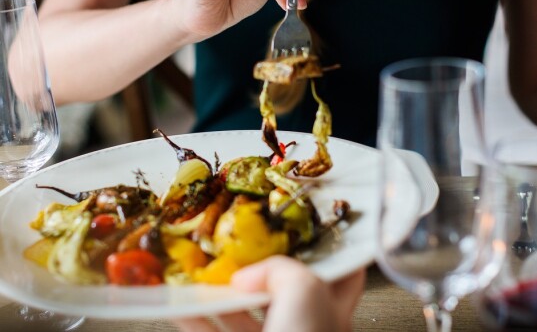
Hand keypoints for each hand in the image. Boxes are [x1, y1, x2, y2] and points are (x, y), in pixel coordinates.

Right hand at [173, 256, 365, 331]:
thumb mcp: (305, 291)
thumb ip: (281, 270)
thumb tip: (249, 274)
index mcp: (333, 309)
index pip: (341, 273)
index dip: (327, 249)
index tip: (306, 229)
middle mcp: (306, 327)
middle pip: (282, 289)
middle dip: (258, 268)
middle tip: (239, 247)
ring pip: (244, 313)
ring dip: (220, 292)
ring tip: (201, 272)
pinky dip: (195, 319)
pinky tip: (180, 306)